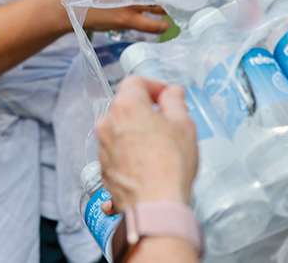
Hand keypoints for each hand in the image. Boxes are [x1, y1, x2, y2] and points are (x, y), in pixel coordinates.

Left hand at [96, 76, 197, 214]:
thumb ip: (175, 101)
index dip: (154, 86)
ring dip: (136, 134)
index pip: (135, 81)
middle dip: (145, 111)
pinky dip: (130, 157)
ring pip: (120, 131)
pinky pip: (118, 156)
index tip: (167, 96)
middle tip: (167, 122)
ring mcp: (103, 148)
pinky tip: (147, 167)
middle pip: (125, 107)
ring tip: (159, 148)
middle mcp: (108, 124)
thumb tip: (171, 93)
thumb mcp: (184, 124)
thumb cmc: (170, 164)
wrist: (155, 205)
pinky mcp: (104, 169)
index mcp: (126, 106)